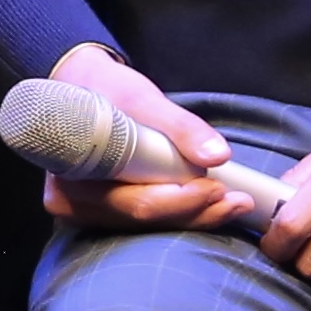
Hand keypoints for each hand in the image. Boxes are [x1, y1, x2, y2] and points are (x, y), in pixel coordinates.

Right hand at [40, 42, 255, 236]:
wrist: (81, 85)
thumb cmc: (105, 88)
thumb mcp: (142, 98)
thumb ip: (179, 127)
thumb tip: (218, 156)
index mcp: (74, 175)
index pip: (136, 203)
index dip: (182, 200)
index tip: (220, 188)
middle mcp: (72, 201)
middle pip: (144, 219)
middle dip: (195, 211)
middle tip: (239, 201)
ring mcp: (85, 210)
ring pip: (147, 225)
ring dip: (192, 215)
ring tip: (232, 202)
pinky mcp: (101, 211)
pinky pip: (144, 220)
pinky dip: (177, 212)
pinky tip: (206, 203)